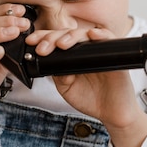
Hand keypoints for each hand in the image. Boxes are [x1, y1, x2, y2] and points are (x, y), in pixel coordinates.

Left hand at [25, 26, 146, 146]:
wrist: (113, 113)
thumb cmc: (91, 99)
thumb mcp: (67, 88)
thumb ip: (58, 75)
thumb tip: (51, 62)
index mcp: (71, 56)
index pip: (56, 40)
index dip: (43, 38)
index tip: (31, 42)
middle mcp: (84, 50)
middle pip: (68, 34)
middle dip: (52, 38)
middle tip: (43, 48)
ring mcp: (99, 50)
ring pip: (85, 33)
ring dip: (71, 36)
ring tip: (61, 45)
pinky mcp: (114, 54)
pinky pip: (109, 38)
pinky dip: (100, 34)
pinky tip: (91, 35)